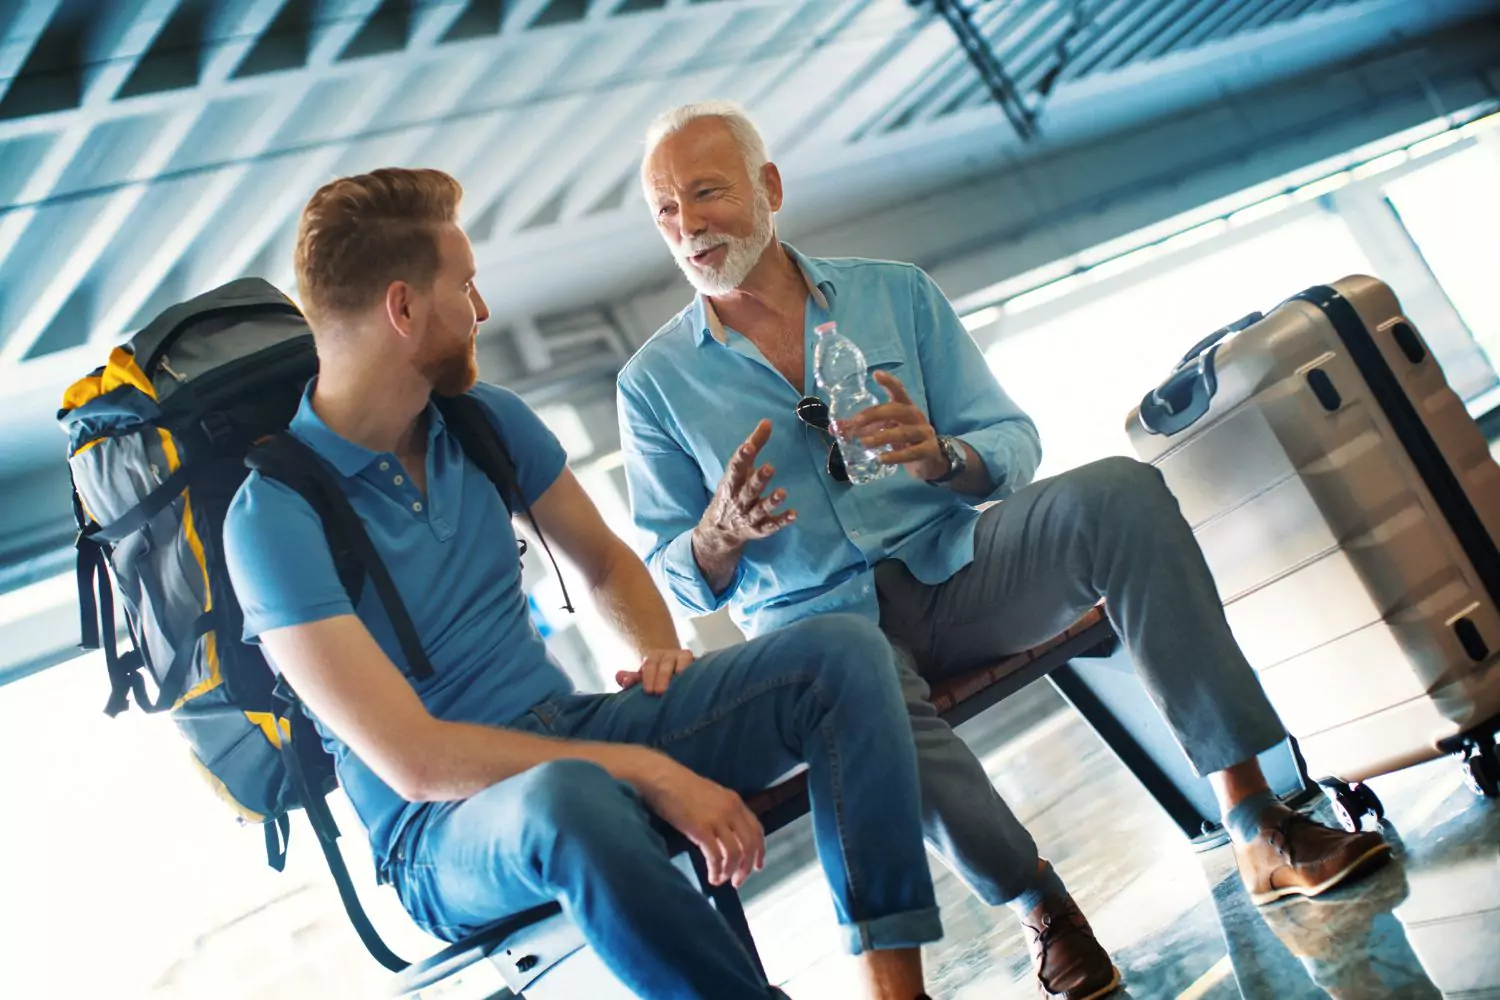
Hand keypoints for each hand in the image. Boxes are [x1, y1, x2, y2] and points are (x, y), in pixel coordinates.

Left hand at [616, 648, 694, 694]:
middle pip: (665, 662)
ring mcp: (685, 657)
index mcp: (654, 658)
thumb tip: (619, 677)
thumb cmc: (657, 680)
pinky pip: (697, 663)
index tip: (648, 691)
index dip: (648, 677)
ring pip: (683, 659)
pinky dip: (695, 668)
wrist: (678, 672)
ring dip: (681, 670)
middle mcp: (669, 655)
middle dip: (662, 677)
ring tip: (678, 682)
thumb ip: (630, 679)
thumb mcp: (643, 680)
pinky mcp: (698, 663)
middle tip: (659, 692)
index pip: (649, 664)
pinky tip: (694, 678)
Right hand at [631, 754, 764, 887]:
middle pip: (750, 844)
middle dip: (746, 867)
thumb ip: (723, 813)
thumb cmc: (681, 787)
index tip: (757, 866)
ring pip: (735, 853)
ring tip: (721, 880)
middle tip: (738, 881)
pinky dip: (716, 870)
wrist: (662, 778)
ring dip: (730, 871)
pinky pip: (715, 856)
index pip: (757, 830)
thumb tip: (726, 838)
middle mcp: (731, 810)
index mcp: (735, 801)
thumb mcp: (711, 796)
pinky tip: (711, 877)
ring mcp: (717, 819)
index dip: (759, 851)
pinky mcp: (701, 829)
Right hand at [696, 420, 795, 553]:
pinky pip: (770, 526)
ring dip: (771, 501)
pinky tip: (794, 514)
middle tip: (769, 467)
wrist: (718, 529)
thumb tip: (767, 421)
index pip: (735, 469)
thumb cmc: (732, 491)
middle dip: (758, 480)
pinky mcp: (759, 529)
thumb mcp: (739, 469)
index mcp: (731, 483)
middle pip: (749, 489)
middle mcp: (738, 500)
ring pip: (760, 509)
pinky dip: (781, 521)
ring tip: (782, 492)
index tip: (749, 447)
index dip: (742, 458)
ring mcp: (748, 516)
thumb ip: (753, 445)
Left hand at [840, 371, 947, 480]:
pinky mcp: (928, 450)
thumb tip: (833, 427)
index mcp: (905, 407)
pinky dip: (896, 456)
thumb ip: (861, 428)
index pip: (898, 391)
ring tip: (865, 443)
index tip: (876, 374)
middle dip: (876, 414)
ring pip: (903, 432)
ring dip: (883, 436)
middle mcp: (916, 416)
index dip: (889, 382)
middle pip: (897, 409)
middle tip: (856, 422)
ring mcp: (924, 433)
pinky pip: (912, 453)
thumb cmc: (904, 440)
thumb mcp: (884, 430)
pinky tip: (881, 459)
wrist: (931, 461)